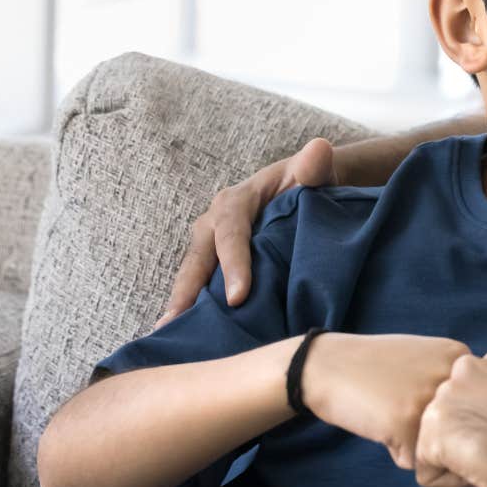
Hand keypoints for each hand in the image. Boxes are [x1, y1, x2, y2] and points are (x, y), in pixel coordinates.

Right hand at [157, 137, 336, 325]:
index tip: (239, 297)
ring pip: (192, 275)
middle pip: (198, 258)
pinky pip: (200, 285)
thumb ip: (315, 166)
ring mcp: (210, 245)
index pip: (231, 233)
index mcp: (236, 201)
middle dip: (186, 291)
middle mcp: (214, 223)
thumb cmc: (310, 183)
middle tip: (176, 324)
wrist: (307, 190)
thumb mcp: (314, 172)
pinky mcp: (214, 264)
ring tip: (167, 336)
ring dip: (180, 305)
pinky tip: (185, 338)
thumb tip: (319, 149)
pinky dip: (192, 309)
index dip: (234, 263)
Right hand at [301, 332, 473, 475]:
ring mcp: (429, 401)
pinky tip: (378, 424)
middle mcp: (450, 377)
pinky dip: (394, 451)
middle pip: (462, 431)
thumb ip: (455, 382)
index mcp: (458, 355)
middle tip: (400, 405)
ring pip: (440, 450)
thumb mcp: (425, 357)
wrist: (326, 366)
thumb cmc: (375, 367)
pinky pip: (414, 462)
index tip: (415, 396)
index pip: (476, 408)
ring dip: (416, 443)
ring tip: (390, 414)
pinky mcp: (405, 425)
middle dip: (436, 433)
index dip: (447, 414)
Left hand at [412, 350, 486, 486]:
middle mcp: (464, 369)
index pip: (466, 403)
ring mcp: (446, 397)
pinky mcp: (435, 431)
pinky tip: (485, 470)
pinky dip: (453, 482)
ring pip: (434, 445)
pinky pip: (428, 473)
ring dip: (458, 460)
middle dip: (466, 441)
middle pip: (446, 421)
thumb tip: (483, 425)